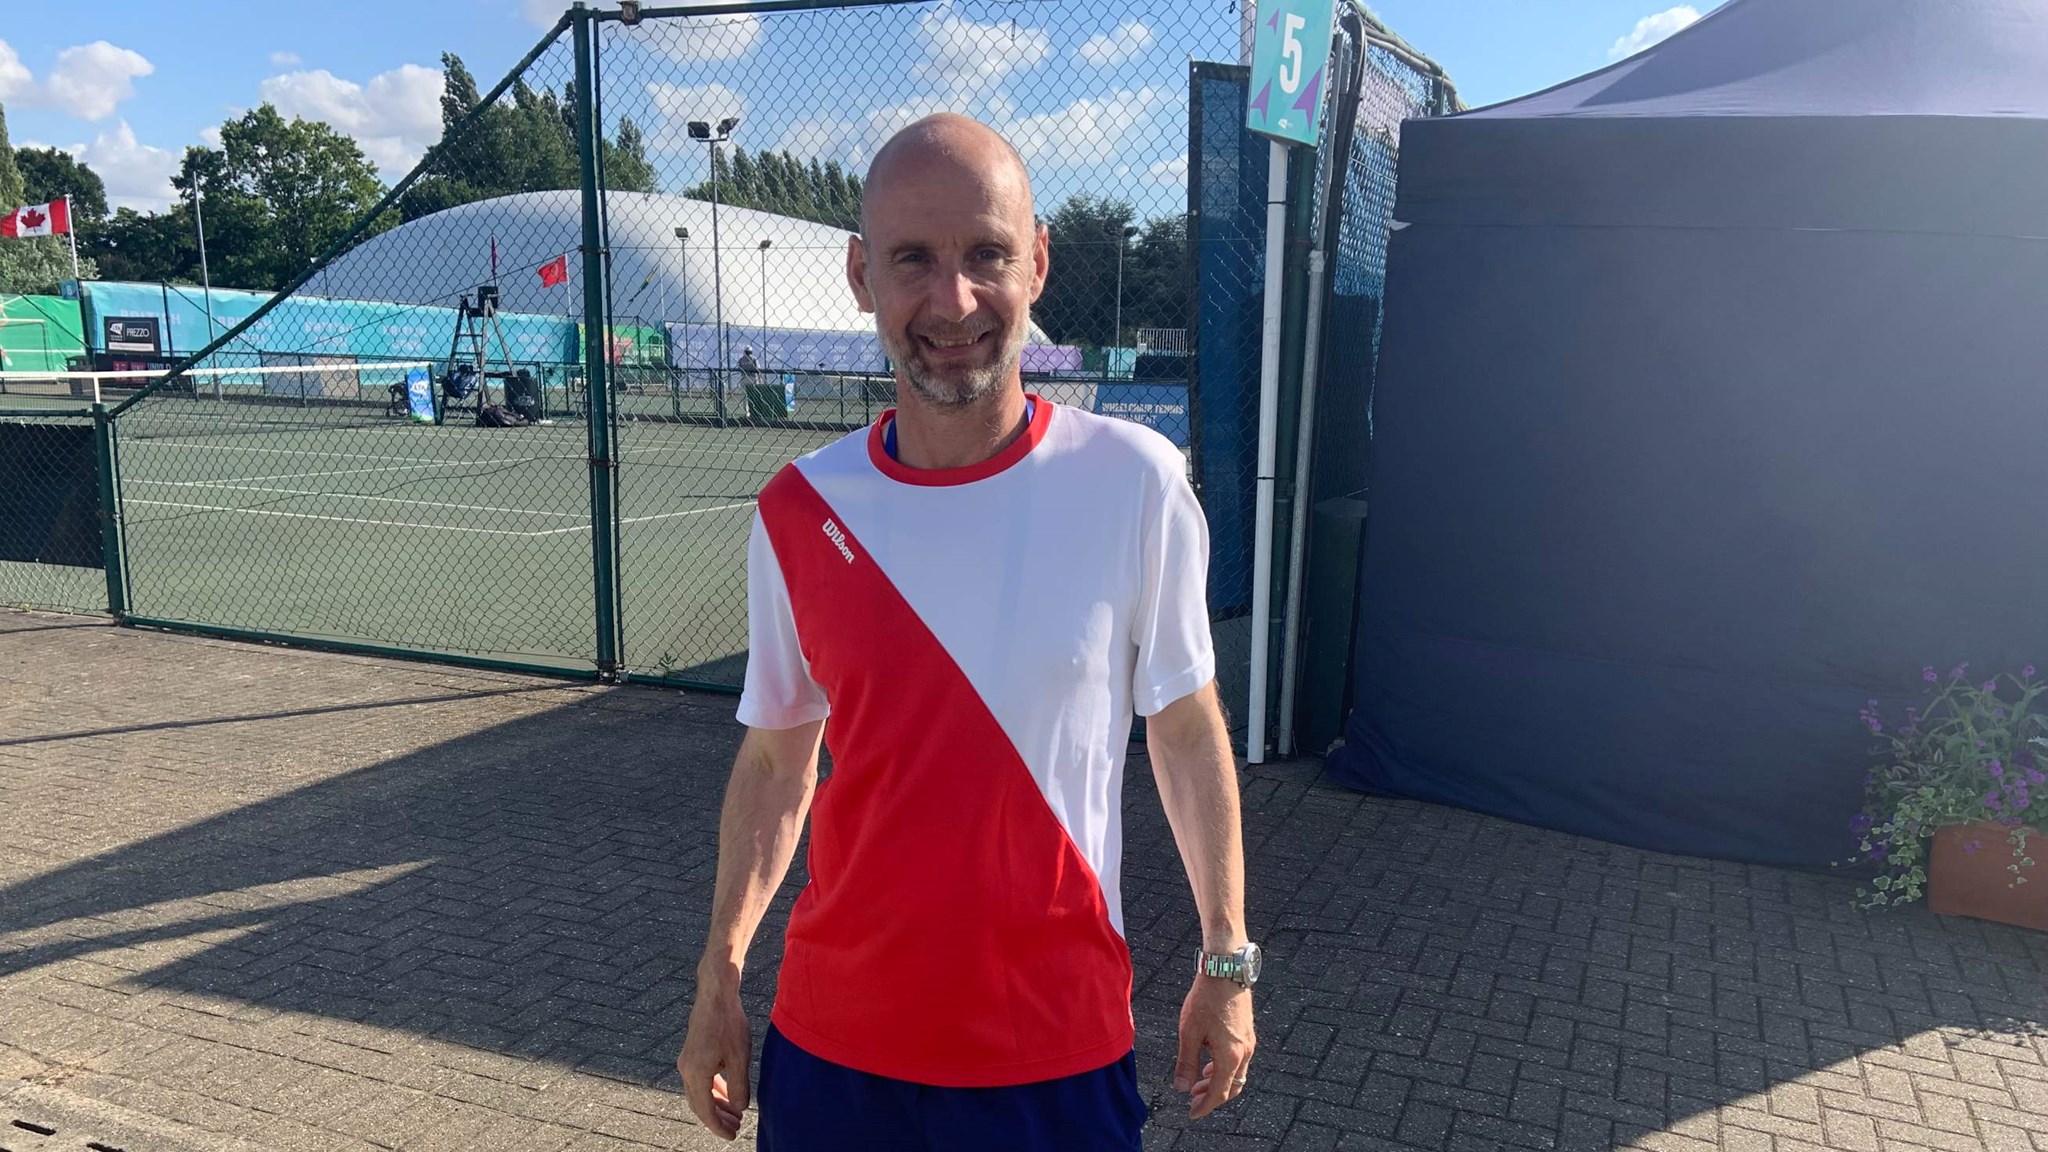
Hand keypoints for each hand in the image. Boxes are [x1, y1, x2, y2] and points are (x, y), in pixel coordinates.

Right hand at [677, 973, 751, 1139]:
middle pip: (699, 1104)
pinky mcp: (692, 1053)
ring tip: (734, 1114)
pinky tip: (726, 1092)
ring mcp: (687, 1061)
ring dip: (716, 1104)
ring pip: (699, 1092)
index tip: (732, 1136)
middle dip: (717, 1119)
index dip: (718, 1126)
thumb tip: (739, 1107)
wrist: (716, 995)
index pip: (705, 1110)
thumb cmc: (729, 1023)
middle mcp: (686, 1069)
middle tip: (736, 1128)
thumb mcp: (739, 1057)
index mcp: (696, 1073)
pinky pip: (700, 1080)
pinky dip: (713, 1089)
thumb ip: (739, 1085)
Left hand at [1173, 974, 1254, 1118]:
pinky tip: (1209, 1059)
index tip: (1192, 1113)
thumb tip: (1181, 1087)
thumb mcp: (1189, 1032)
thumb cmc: (1206, 999)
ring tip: (1199, 1080)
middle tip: (1193, 1098)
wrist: (1226, 969)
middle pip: (1232, 1087)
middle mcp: (1244, 1052)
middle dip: (1212, 1096)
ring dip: (1219, 1081)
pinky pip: (1239, 1059)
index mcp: (1230, 1057)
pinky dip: (1225, 1067)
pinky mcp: (1247, 1031)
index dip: (1205, 1106)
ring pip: (1237, 1073)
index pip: (1219, 1093)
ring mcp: (1249, 1042)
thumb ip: (1186, 1062)